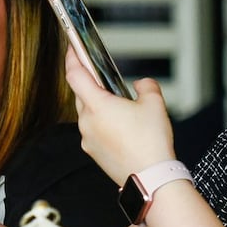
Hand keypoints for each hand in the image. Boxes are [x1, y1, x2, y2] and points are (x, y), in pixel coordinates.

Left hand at [65, 48, 177, 183]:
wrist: (151, 178)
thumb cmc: (150, 144)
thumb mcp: (155, 104)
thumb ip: (147, 86)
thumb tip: (141, 84)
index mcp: (97, 105)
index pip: (75, 75)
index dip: (72, 58)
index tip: (72, 48)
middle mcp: (87, 122)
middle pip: (80, 94)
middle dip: (89, 83)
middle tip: (101, 75)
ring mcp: (88, 139)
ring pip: (87, 114)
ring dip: (98, 105)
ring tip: (118, 103)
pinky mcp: (93, 152)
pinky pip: (93, 130)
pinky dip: (102, 123)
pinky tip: (119, 125)